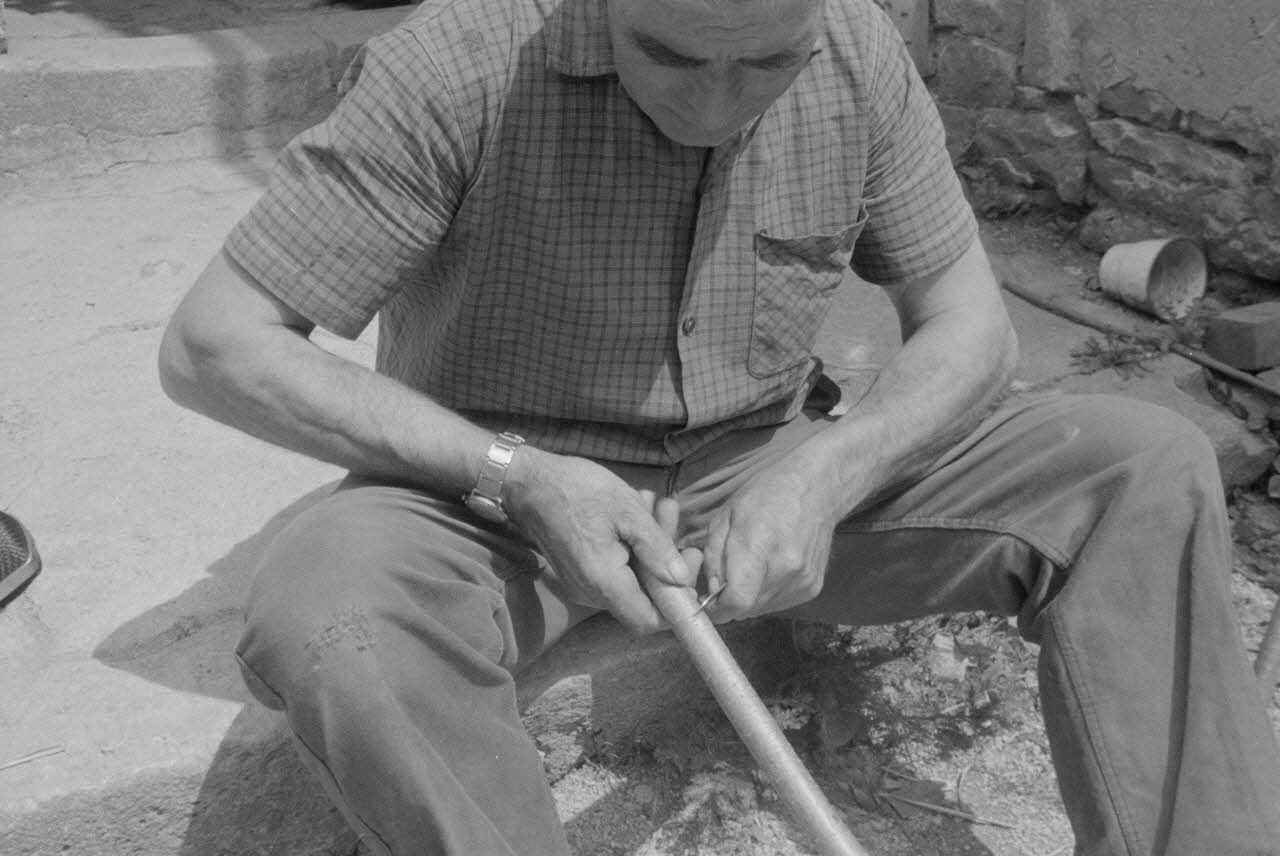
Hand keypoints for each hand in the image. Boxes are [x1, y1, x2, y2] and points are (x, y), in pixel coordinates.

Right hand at [503, 448, 693, 633]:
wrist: (528, 482)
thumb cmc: (578, 490)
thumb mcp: (628, 512)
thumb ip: (657, 549)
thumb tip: (682, 580)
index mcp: (605, 582)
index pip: (648, 621)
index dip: (675, 605)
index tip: (689, 568)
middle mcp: (591, 593)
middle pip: (643, 597)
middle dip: (667, 560)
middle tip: (676, 520)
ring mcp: (583, 584)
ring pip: (631, 579)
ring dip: (651, 545)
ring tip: (659, 506)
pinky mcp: (579, 572)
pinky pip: (615, 569)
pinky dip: (632, 545)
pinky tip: (638, 511)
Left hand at [699, 455, 847, 622]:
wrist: (816, 489)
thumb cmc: (766, 496)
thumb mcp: (726, 516)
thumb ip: (714, 557)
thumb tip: (713, 591)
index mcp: (759, 545)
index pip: (737, 602)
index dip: (718, 607)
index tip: (710, 598)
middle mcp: (785, 569)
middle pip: (746, 609)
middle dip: (730, 600)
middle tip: (728, 575)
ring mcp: (803, 581)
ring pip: (761, 609)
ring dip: (749, 596)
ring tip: (752, 566)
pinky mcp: (813, 588)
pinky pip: (779, 603)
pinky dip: (767, 593)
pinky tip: (770, 568)